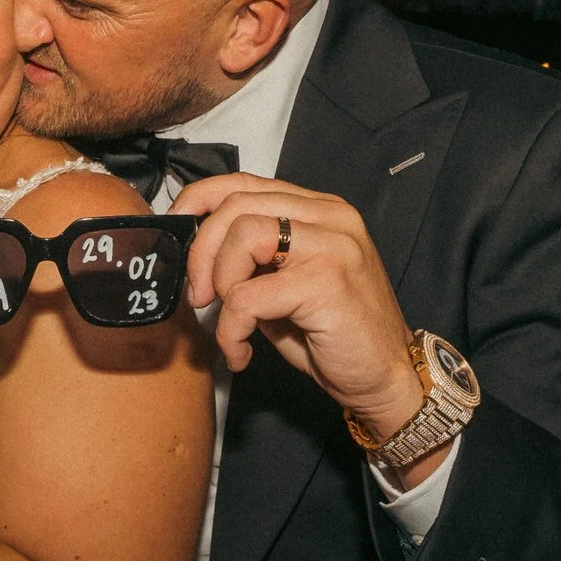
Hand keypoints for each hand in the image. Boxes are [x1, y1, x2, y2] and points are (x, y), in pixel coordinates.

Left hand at [169, 174, 426, 446]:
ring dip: (221, 286)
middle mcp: (330, 216)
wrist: (386, 378)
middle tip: (200, 297)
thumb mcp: (285, 285)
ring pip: (243, 236)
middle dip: (201, 253)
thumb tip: (195, 254)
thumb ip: (252, 259)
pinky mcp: (327, 281)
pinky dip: (231, 329)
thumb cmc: (334, 335)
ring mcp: (333, 245)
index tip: (174, 227)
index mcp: (319, 210)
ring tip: (230, 324)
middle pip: (236, 205)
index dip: (199, 199)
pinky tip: (242, 351)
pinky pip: (248, 296)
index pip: (244, 181)